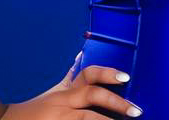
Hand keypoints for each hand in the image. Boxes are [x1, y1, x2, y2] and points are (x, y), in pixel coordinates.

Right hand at [0, 52, 142, 117]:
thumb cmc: (31, 112)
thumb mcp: (51, 93)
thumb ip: (67, 79)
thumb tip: (79, 56)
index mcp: (65, 91)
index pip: (89, 75)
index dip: (108, 73)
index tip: (126, 76)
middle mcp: (63, 102)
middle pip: (93, 94)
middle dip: (118, 102)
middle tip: (137, 111)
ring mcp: (59, 117)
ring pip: (89, 118)